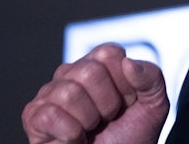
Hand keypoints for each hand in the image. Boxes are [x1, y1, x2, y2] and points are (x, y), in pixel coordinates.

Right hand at [22, 42, 168, 143]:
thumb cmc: (131, 136)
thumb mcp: (154, 105)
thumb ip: (151, 77)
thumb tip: (128, 62)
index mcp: (100, 62)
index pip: (108, 53)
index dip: (124, 83)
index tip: (127, 102)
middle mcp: (72, 71)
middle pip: (89, 71)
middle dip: (107, 103)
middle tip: (107, 118)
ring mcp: (50, 92)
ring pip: (69, 92)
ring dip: (89, 119)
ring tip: (91, 128)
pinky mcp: (34, 115)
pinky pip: (50, 115)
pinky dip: (70, 134)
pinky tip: (75, 138)